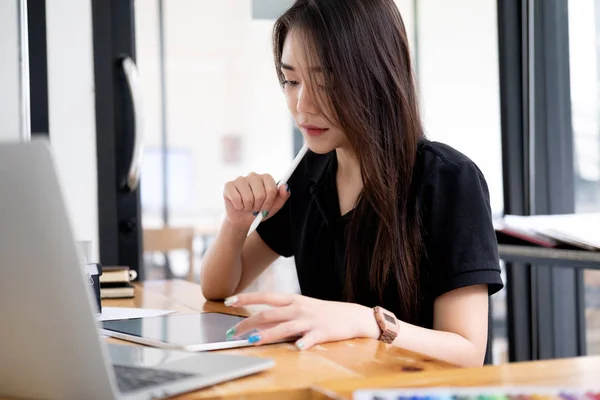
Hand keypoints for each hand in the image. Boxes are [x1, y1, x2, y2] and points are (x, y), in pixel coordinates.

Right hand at [223, 173, 290, 228]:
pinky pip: (236, 198)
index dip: (269, 202)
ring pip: (248, 198)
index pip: (271, 189)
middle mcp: (253, 175)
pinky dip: (239, 207)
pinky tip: (239, 205)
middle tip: (256, 208)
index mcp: (266, 178)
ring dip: (248, 207)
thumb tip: (285, 186)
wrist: (243, 219)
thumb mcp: (274, 207)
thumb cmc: (259, 211)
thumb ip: (282, 196)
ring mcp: (240, 179)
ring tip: (247, 207)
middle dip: (259, 206)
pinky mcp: (229, 185)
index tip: (266, 208)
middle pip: (260, 194)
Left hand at [223, 292, 380, 349]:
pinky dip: (304, 343)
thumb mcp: (302, 308)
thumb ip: (282, 314)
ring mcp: (309, 320)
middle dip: (247, 324)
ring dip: (266, 335)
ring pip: (284, 327)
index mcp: (293, 300)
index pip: (265, 296)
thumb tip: (258, 323)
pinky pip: (311, 338)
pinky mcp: (322, 332)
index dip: (246, 298)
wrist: (352, 315)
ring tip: (251, 342)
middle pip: (268, 314)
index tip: (228, 301)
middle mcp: (298, 308)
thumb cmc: (323, 313)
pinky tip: (297, 347)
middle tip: (231, 333)